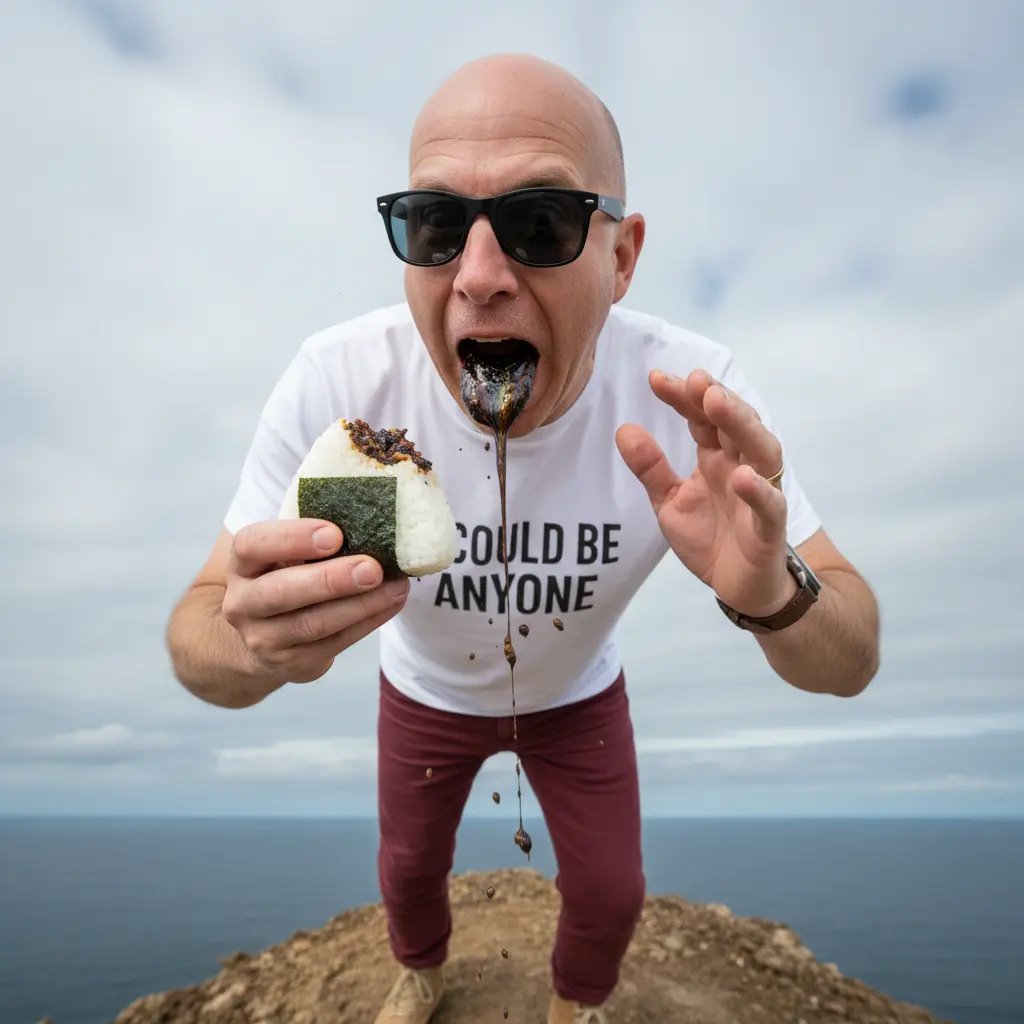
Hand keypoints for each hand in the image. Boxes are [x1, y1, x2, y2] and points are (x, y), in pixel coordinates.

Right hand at [221, 519, 409, 683]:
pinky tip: (391, 603)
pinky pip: (335, 643)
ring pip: (312, 624)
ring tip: (395, 587)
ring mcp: (264, 639)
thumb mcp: (288, 552)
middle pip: (281, 592)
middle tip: (372, 568)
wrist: (266, 635)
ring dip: (360, 604)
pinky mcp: (292, 664)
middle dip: (331, 580)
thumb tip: (373, 521)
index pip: (253, 545)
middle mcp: (243, 603)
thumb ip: (316, 537)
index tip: (335, 534)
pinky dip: (368, 621)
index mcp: (242, 564)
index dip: (292, 538)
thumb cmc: (288, 576)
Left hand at [616, 368, 795, 616]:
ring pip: (761, 449)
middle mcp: (743, 465)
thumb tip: (624, 429)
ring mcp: (761, 493)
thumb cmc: (711, 538)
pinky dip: (759, 490)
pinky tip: (742, 475)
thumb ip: (650, 468)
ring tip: (717, 402)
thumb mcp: (669, 502)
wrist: (740, 587)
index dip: (682, 397)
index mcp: (717, 457)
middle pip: (735, 423)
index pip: (702, 418)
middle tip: (695, 380)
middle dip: (716, 399)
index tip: (656, 378)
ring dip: (741, 423)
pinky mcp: (771, 527)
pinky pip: (771, 504)